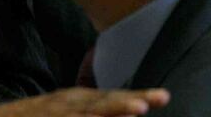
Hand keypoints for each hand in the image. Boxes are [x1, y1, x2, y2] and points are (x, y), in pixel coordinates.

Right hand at [0, 87, 170, 116]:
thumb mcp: (57, 112)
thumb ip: (82, 112)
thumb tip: (116, 114)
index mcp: (69, 103)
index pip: (105, 99)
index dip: (133, 97)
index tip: (163, 97)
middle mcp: (59, 104)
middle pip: (98, 101)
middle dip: (129, 98)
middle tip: (160, 97)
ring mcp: (47, 113)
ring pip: (81, 110)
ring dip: (109, 108)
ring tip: (137, 109)